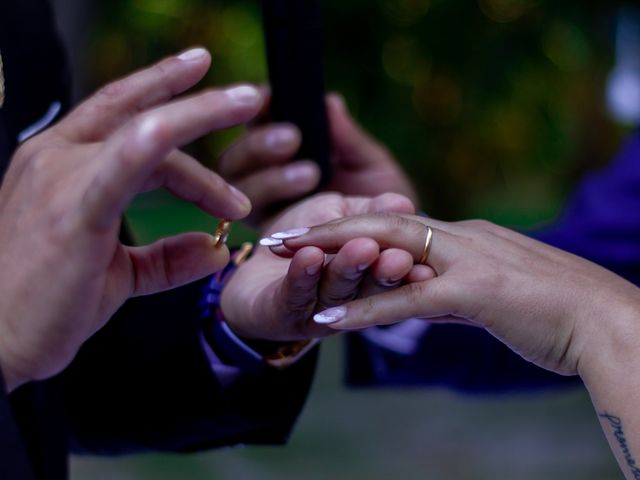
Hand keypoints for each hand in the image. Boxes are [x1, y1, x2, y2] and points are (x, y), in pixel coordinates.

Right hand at [0, 48, 261, 390]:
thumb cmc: (49, 301)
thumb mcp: (118, 272)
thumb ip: (166, 257)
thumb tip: (215, 248)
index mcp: (63, 165)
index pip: (121, 112)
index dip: (162, 87)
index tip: (203, 75)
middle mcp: (57, 158)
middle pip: (141, 113)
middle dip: (198, 100)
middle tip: (247, 95)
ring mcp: (62, 179)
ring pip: (146, 131)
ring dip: (202, 116)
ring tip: (247, 108)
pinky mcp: (73, 212)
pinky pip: (124, 166)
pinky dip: (156, 144)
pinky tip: (187, 135)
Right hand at [217, 94, 418, 225]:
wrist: (395, 253)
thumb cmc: (383, 202)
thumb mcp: (372, 167)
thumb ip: (349, 140)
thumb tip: (329, 102)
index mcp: (286, 153)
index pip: (256, 124)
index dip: (256, 109)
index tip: (268, 97)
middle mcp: (265, 181)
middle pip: (235, 160)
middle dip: (259, 145)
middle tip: (293, 138)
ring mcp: (264, 212)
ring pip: (241, 191)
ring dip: (270, 178)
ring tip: (311, 174)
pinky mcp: (269, 245)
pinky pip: (255, 226)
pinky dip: (272, 211)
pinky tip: (301, 211)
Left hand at [220, 194, 417, 340]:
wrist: (251, 271)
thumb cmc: (302, 239)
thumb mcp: (337, 213)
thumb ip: (367, 210)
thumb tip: (403, 201)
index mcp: (371, 274)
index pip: (395, 266)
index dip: (411, 260)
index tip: (426, 254)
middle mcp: (352, 298)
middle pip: (373, 284)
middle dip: (386, 269)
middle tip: (399, 258)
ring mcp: (320, 310)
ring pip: (338, 289)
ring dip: (349, 268)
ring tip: (358, 248)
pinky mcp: (286, 314)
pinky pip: (297, 293)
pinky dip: (303, 273)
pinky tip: (308, 254)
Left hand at [262, 213, 639, 375]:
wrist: (607, 321)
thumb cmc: (558, 309)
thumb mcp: (500, 288)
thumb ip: (463, 283)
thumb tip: (434, 290)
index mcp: (467, 235)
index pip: (396, 221)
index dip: (350, 224)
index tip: (312, 232)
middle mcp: (461, 237)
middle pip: (380, 222)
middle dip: (326, 227)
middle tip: (278, 234)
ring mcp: (468, 261)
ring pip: (386, 249)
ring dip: (333, 255)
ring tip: (284, 257)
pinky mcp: (474, 295)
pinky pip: (406, 301)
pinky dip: (363, 310)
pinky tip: (326, 319)